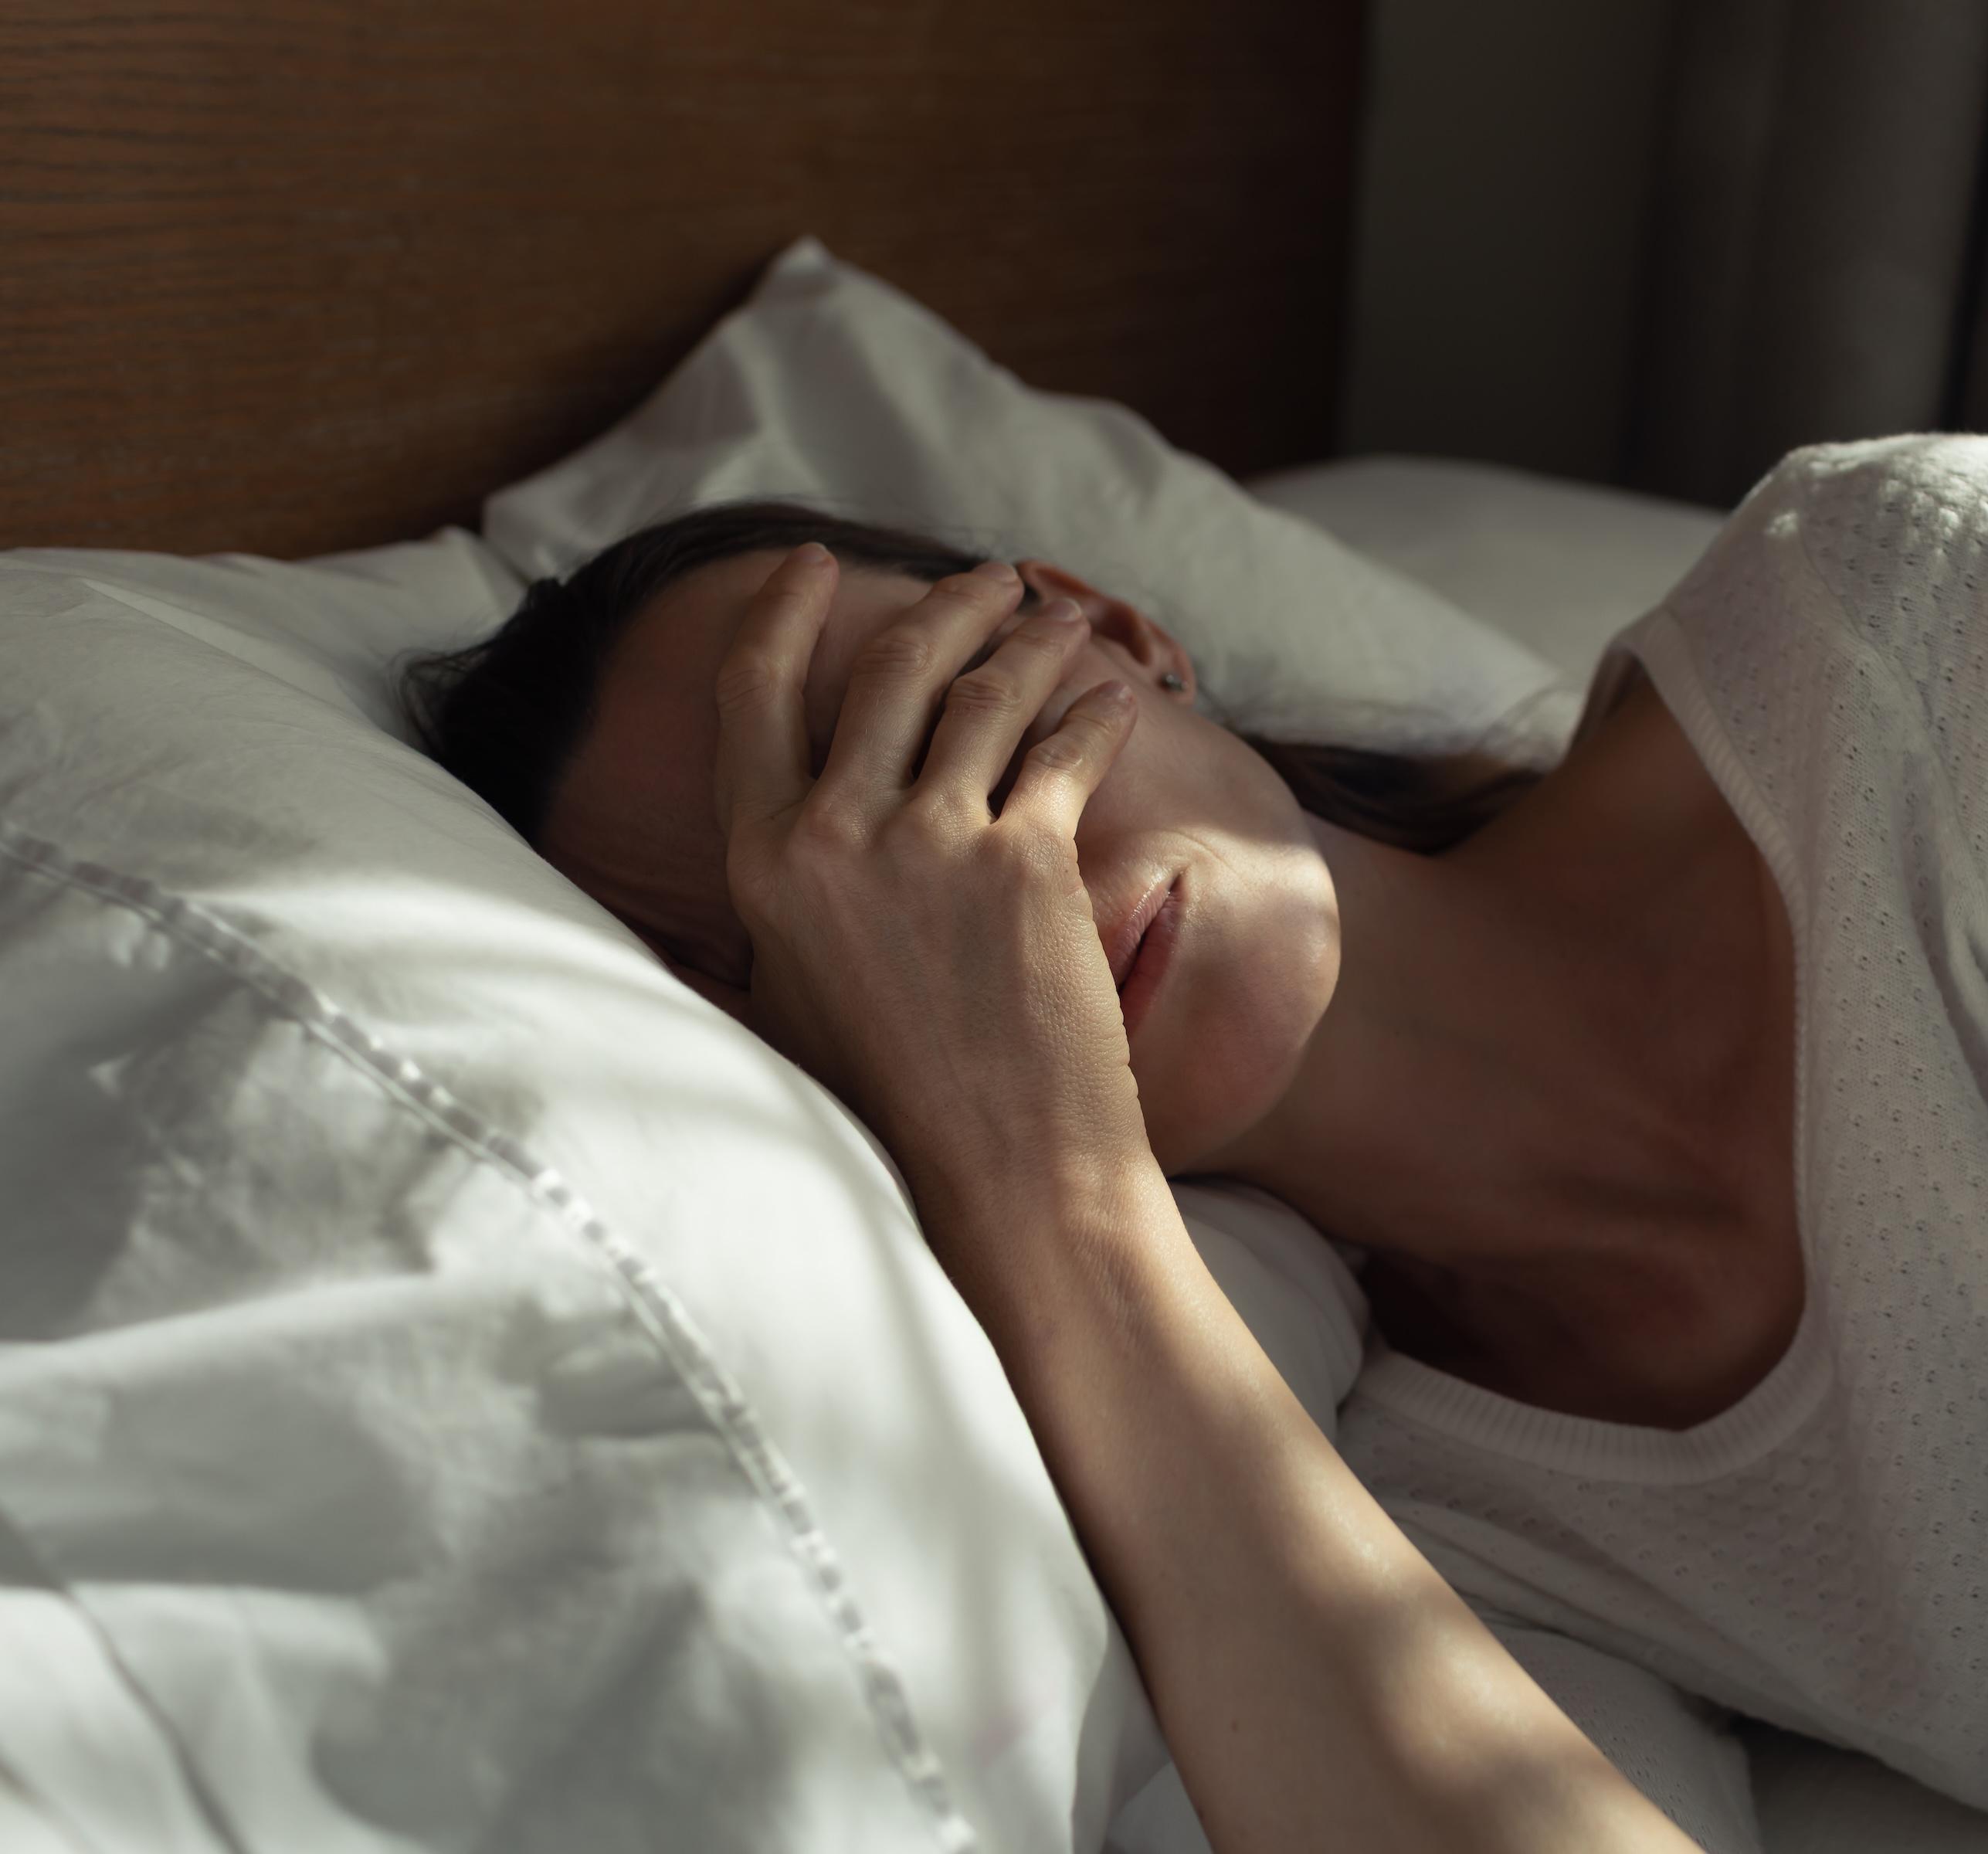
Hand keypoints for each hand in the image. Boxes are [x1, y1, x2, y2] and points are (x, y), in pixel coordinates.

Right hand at [712, 544, 1155, 1291]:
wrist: (1003, 1176)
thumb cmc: (898, 1109)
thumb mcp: (788, 1002)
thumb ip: (764, 923)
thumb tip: (734, 886)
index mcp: (762, 866)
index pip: (754, 696)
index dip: (782, 616)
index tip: (811, 563)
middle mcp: (831, 837)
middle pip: (886, 671)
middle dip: (943, 605)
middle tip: (987, 578)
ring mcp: (931, 845)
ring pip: (983, 693)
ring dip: (1031, 641)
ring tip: (1061, 620)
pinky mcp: (1027, 862)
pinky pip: (1064, 750)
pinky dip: (1096, 712)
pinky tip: (1118, 696)